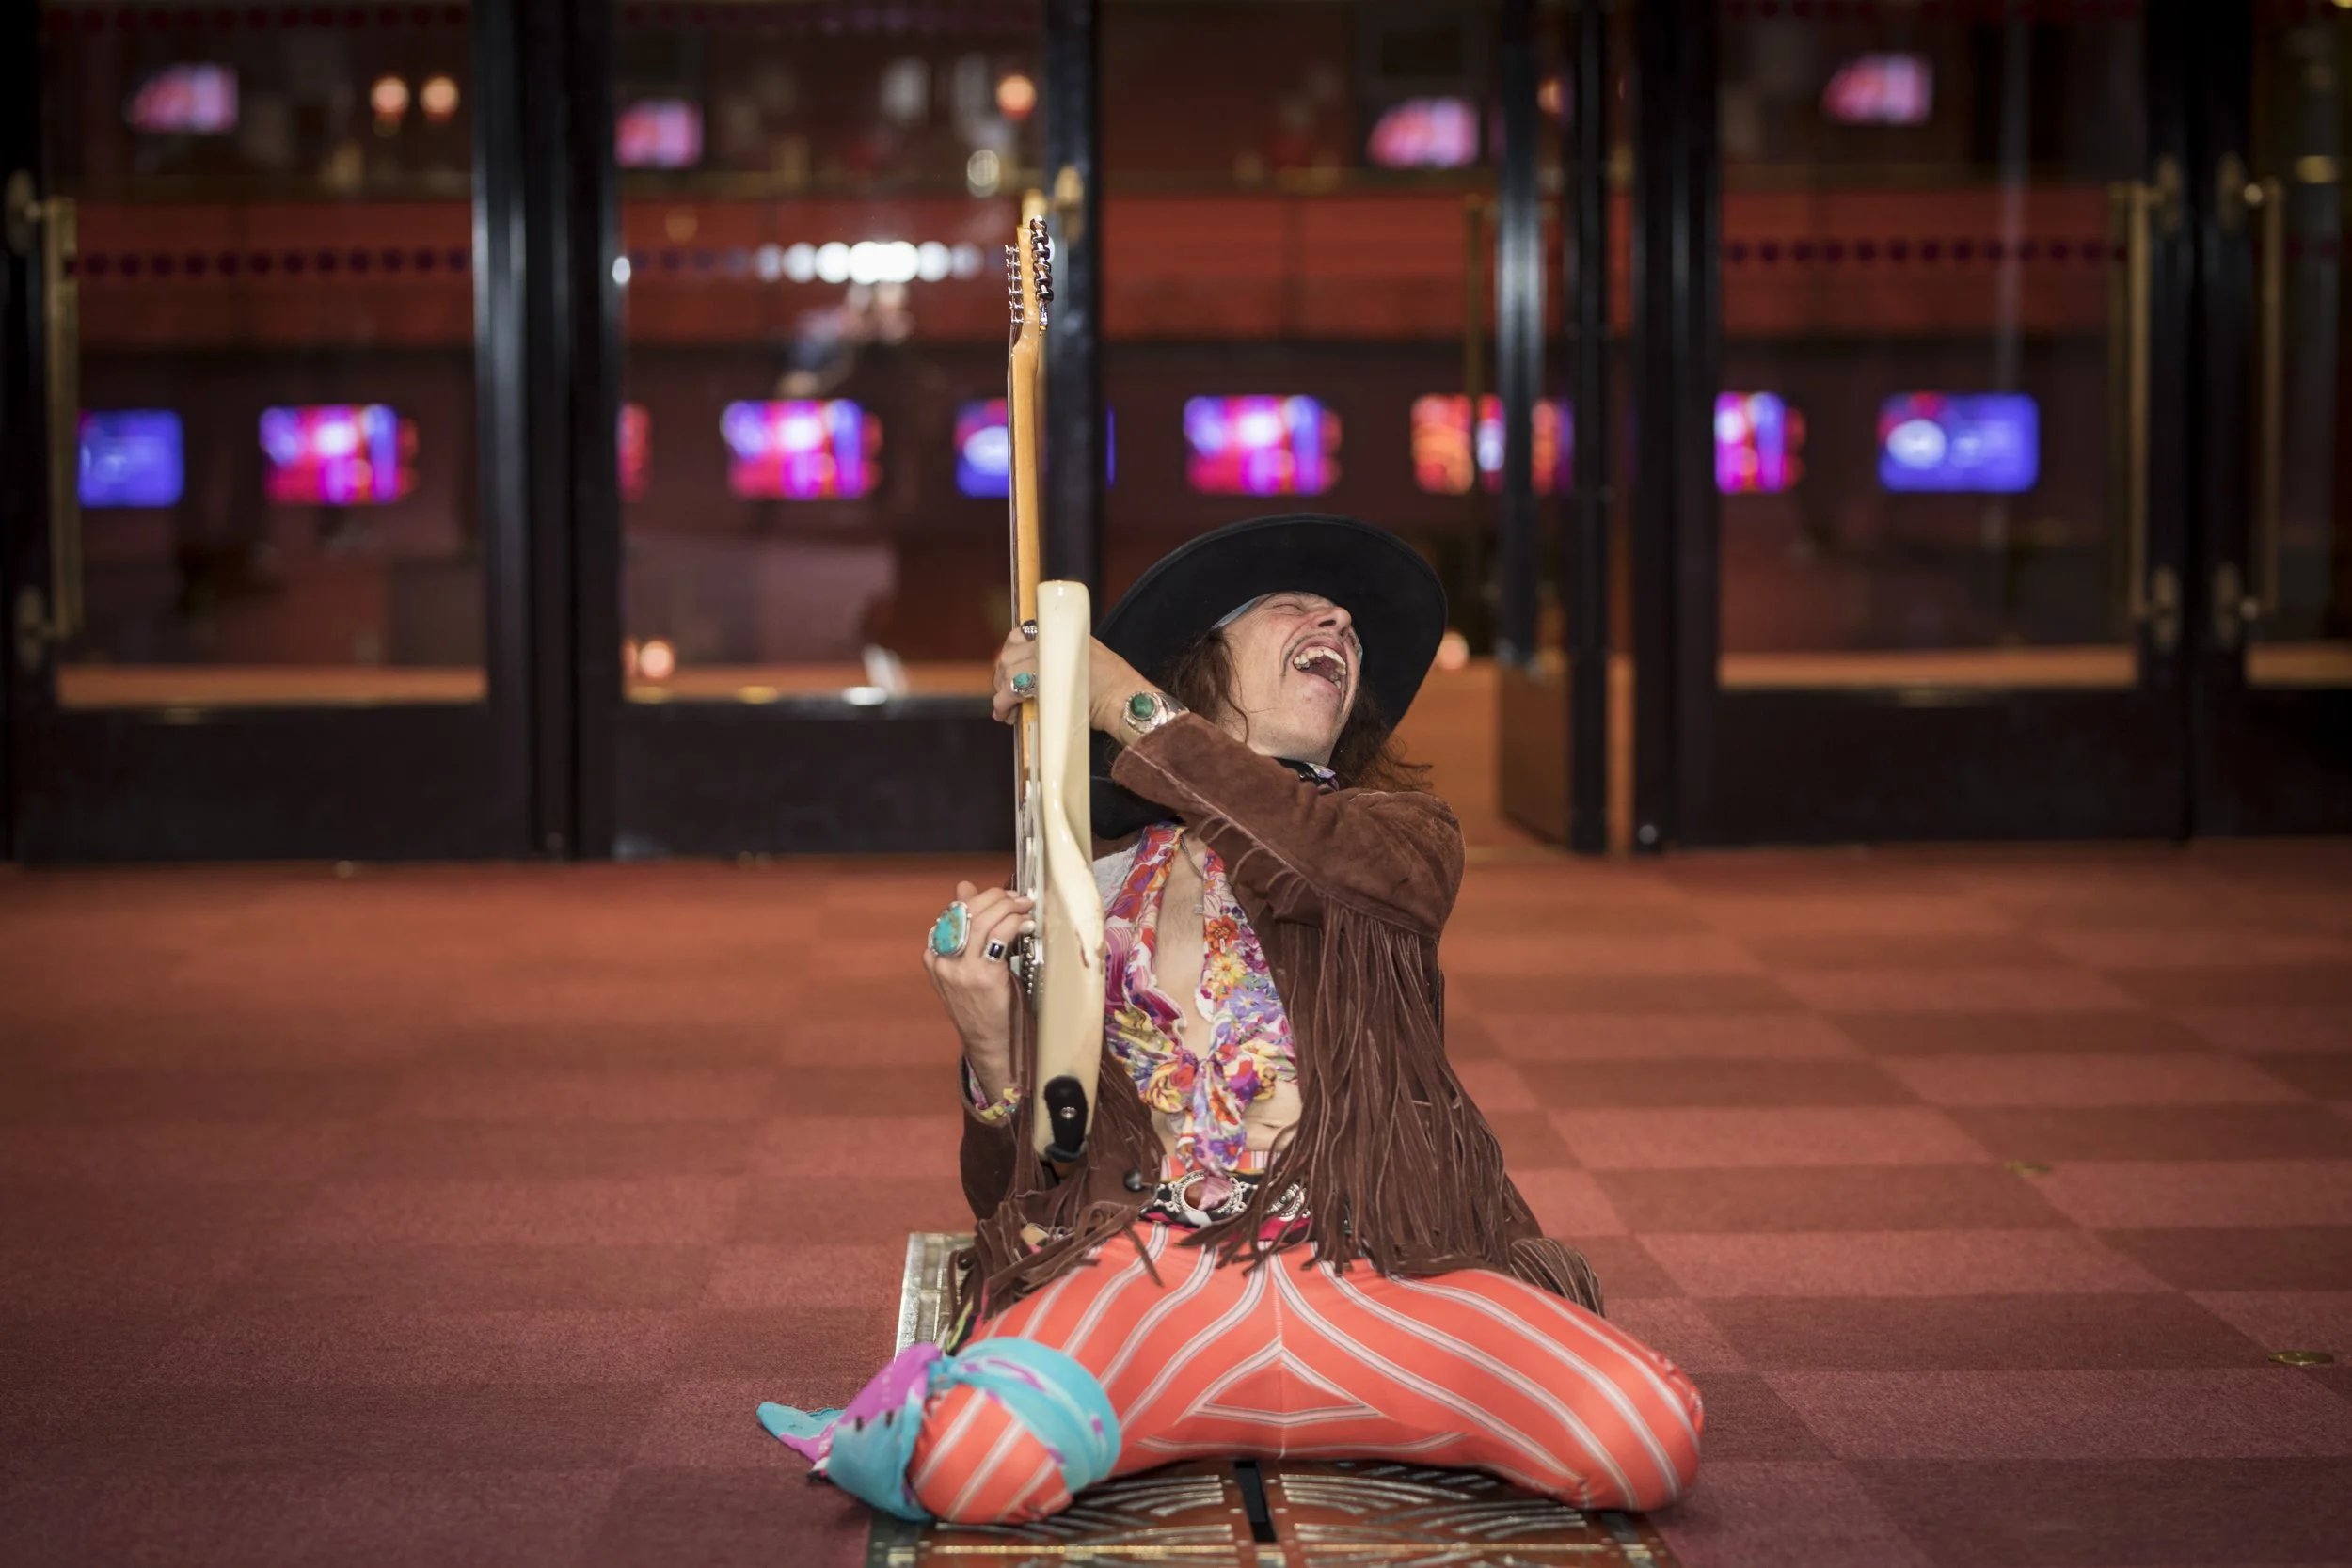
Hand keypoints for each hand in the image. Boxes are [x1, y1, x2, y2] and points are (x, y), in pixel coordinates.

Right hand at [920, 880, 1031, 1098]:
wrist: (989, 1043)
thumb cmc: (983, 1004)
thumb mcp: (968, 964)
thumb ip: (966, 928)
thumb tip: (964, 887)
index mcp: (934, 957)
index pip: (952, 913)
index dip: (978, 898)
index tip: (1000, 896)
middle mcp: (942, 962)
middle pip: (966, 912)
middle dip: (995, 897)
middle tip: (1017, 897)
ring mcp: (960, 970)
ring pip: (981, 921)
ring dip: (1007, 906)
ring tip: (1024, 906)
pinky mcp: (982, 976)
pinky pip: (998, 937)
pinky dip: (1014, 924)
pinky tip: (1025, 925)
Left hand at [990, 626, 1156, 735]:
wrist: (1124, 699)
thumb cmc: (1110, 689)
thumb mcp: (1084, 662)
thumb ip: (1059, 661)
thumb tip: (1028, 677)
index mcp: (1060, 633)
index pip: (1019, 635)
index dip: (1008, 655)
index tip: (1008, 674)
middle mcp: (1052, 638)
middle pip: (1009, 654)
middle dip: (1001, 678)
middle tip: (1005, 699)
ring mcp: (1048, 655)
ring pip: (1008, 670)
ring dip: (1001, 693)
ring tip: (1006, 711)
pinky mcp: (1045, 677)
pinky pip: (1013, 687)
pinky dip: (1004, 702)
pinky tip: (1006, 714)